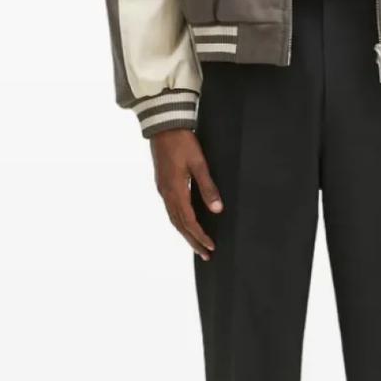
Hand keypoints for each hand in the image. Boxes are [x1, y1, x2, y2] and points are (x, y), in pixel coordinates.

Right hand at [150, 129, 222, 260]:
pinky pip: (171, 210)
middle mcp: (167, 194)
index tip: (211, 247)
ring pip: (174, 219)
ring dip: (186, 233)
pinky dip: (180, 222)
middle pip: (180, 225)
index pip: (189, 221)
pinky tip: (186, 224)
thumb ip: (208, 187)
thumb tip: (217, 210)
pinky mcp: (163, 184)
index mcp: (175, 190)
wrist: (163, 125)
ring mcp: (163, 190)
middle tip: (206, 255)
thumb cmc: (182, 142)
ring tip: (197, 245)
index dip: (200, 236)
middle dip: (193, 241)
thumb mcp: (199, 163)